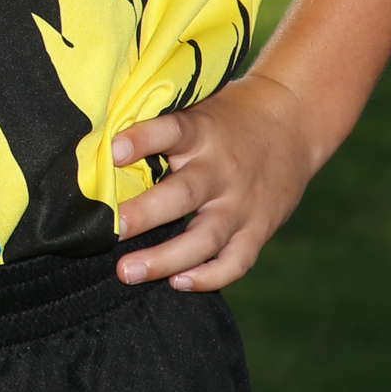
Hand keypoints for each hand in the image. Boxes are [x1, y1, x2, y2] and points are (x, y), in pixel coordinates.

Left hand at [110, 72, 321, 291]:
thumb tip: (95, 142)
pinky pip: (236, 261)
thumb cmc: (227, 118)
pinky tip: (179, 283)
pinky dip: (210, 277)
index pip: (170, 131)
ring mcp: (242, 202)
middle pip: (183, 195)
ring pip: (205, 237)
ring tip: (127, 271)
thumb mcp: (197, 108)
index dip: (141, 140)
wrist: (294, 121)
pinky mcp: (259, 228)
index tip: (111, 151)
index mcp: (201, 132)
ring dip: (165, 258)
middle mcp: (222, 168)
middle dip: (144, 215)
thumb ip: (158, 127)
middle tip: (111, 229)